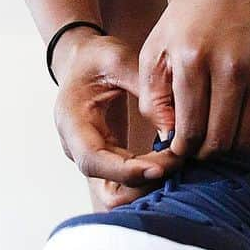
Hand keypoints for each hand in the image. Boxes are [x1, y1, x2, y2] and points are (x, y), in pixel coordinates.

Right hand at [53, 31, 176, 188]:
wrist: (81, 61)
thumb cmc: (97, 58)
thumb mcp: (117, 58)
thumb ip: (142, 86)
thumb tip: (171, 124)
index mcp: (72, 121)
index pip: (92, 160)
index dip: (125, 171)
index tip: (159, 167)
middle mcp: (76, 147)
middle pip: (106, 186)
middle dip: (143, 182)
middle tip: (177, 162)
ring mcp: (91, 157)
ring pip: (118, 192)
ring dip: (147, 185)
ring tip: (176, 162)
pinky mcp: (106, 159)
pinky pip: (126, 182)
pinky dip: (148, 178)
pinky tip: (170, 161)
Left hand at [138, 0, 249, 157]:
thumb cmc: (189, 15)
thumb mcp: (155, 49)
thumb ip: (154, 97)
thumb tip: (169, 137)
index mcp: (194, 61)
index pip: (189, 131)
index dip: (181, 150)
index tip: (177, 148)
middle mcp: (230, 69)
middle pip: (220, 141)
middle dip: (203, 153)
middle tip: (194, 147)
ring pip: (244, 138)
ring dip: (226, 145)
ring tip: (211, 134)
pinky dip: (245, 127)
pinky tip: (230, 112)